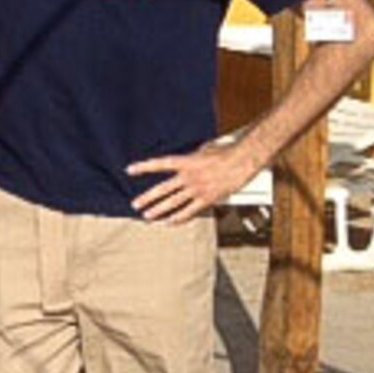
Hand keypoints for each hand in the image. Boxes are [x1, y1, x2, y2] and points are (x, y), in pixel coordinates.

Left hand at [128, 139, 263, 221]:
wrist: (243, 161)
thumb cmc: (227, 152)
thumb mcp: (203, 150)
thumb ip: (191, 158)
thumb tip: (185, 161)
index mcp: (186, 162)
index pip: (160, 164)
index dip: (144, 167)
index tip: (130, 170)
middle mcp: (189, 177)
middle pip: (163, 189)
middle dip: (147, 198)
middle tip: (135, 204)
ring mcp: (197, 189)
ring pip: (173, 203)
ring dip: (158, 210)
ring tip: (147, 216)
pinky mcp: (208, 199)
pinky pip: (190, 211)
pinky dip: (178, 218)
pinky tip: (168, 223)